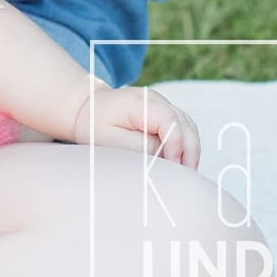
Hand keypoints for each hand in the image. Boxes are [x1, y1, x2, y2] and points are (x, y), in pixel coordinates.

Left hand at [73, 86, 199, 168]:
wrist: (87, 109)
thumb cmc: (95, 126)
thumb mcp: (111, 140)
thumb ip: (141, 146)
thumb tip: (167, 155)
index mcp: (140, 102)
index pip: (170, 121)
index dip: (176, 145)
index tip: (173, 167)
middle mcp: (156, 99)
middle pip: (186, 125)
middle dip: (189, 152)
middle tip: (186, 176)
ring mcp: (163, 104)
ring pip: (189, 128)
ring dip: (190, 150)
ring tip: (184, 173)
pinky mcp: (165, 113)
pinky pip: (184, 129)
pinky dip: (185, 146)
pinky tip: (180, 163)